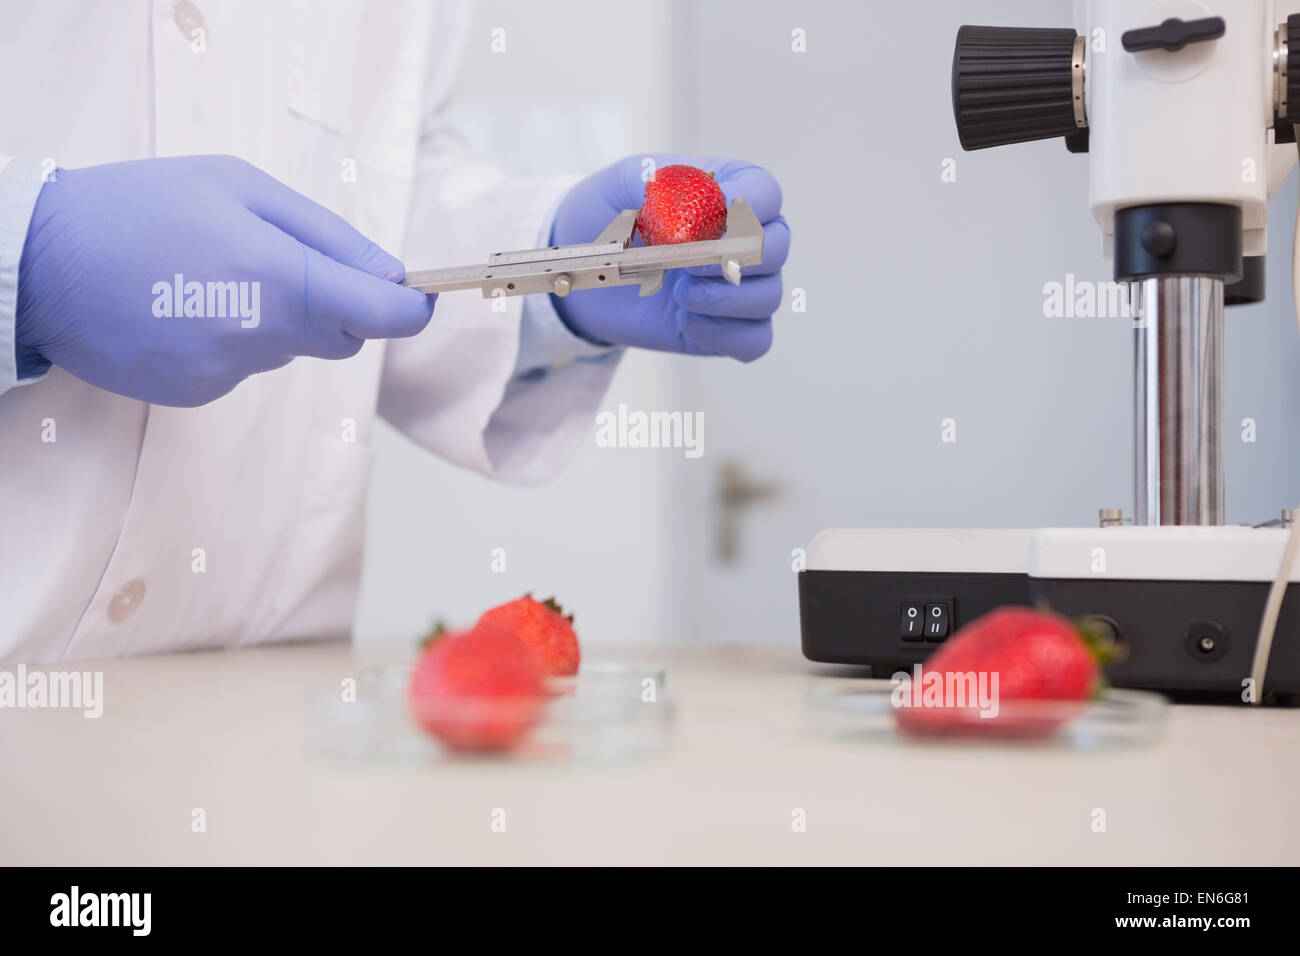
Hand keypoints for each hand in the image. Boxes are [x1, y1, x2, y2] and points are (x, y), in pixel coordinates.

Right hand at [16, 155, 433, 406]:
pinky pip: (245, 367)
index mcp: (278, 278)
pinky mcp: (197, 394)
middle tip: (284, 260)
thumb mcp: (239, 187)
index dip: (413, 307)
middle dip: (337, 304)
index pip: (384, 315)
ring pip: (291, 350)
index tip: (420, 295)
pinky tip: (187, 306)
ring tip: (214, 275)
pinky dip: (234, 339)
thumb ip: (328, 235)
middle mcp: (260, 337)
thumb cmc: (140, 205)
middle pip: (344, 336)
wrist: (37, 262)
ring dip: (279, 318)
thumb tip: (393, 274)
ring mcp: (227, 373)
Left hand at [549, 154, 787, 360]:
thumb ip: (657, 183)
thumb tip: (688, 205)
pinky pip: (754, 340)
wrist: (587, 268)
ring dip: (724, 299)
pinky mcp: (728, 328)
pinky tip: (686, 322)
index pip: (765, 195)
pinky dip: (724, 335)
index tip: (704, 221)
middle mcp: (747, 239)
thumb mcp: (622, 184)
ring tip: (680, 295)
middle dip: (732, 258)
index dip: (745, 209)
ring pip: (768, 297)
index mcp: (732, 191)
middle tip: (687, 262)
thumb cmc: (612, 216)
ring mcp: (741, 287)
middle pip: (776, 248)